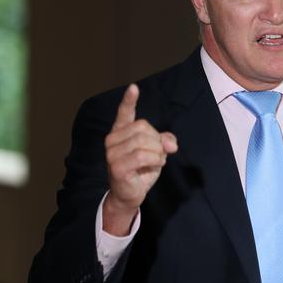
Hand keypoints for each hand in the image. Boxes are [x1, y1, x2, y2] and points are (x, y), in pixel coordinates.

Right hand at [103, 84, 177, 234]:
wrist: (129, 194)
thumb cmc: (141, 170)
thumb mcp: (156, 152)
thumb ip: (164, 141)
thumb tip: (170, 144)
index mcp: (121, 132)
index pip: (124, 113)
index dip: (129, 100)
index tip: (134, 88)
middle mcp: (112, 140)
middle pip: (143, 128)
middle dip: (158, 141)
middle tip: (159, 155)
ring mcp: (112, 153)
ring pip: (144, 142)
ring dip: (157, 153)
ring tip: (155, 162)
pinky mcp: (117, 166)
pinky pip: (142, 156)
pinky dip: (154, 160)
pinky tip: (153, 166)